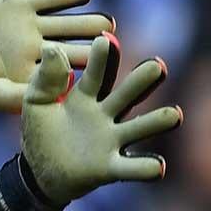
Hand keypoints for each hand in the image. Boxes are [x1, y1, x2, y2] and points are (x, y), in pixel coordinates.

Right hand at [0, 0, 113, 111]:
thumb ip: (10, 97)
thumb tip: (47, 99)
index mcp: (39, 74)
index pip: (74, 76)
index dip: (91, 76)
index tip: (102, 74)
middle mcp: (45, 49)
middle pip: (85, 48)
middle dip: (100, 48)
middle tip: (108, 46)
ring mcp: (38, 24)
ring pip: (79, 23)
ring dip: (93, 22)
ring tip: (101, 24)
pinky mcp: (27, 0)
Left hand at [20, 35, 179, 207]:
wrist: (39, 171)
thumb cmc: (41, 130)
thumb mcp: (36, 101)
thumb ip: (45, 78)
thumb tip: (50, 47)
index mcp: (86, 96)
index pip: (98, 74)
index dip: (103, 58)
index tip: (106, 40)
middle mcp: (106, 115)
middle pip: (128, 95)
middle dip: (142, 81)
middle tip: (156, 65)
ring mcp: (112, 140)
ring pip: (140, 128)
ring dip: (157, 121)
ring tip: (173, 114)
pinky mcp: (111, 167)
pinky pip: (133, 167)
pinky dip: (146, 167)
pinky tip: (158, 166)